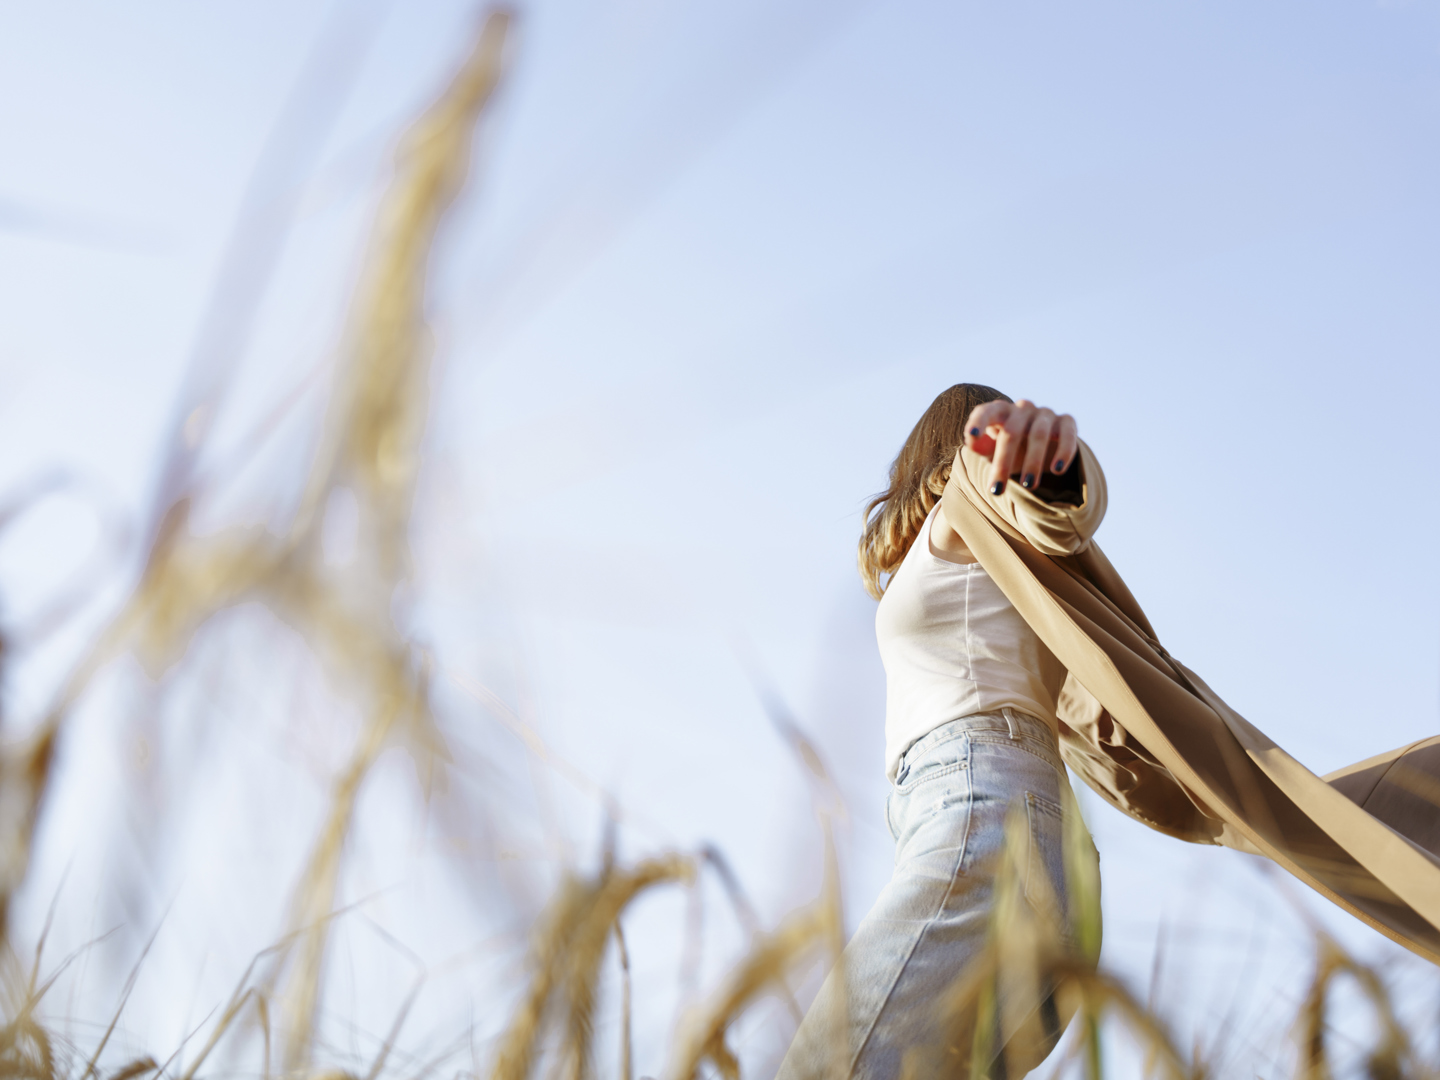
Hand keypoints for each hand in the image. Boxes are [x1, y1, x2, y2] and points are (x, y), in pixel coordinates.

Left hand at [962, 399, 1076, 495]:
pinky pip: (1067, 435)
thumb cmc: (1009, 448)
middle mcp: (1022, 408)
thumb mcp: (991, 450)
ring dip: (1033, 462)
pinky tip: (1057, 470)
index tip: (973, 435)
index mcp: (1000, 411)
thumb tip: (973, 441)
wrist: (1040, 448)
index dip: (979, 421)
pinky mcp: (1066, 422)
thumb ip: (980, 445)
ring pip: (1039, 434)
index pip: (986, 411)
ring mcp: (1045, 413)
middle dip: (1004, 462)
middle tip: (997, 490)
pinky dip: (1063, 452)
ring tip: (1028, 485)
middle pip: (1012, 432)